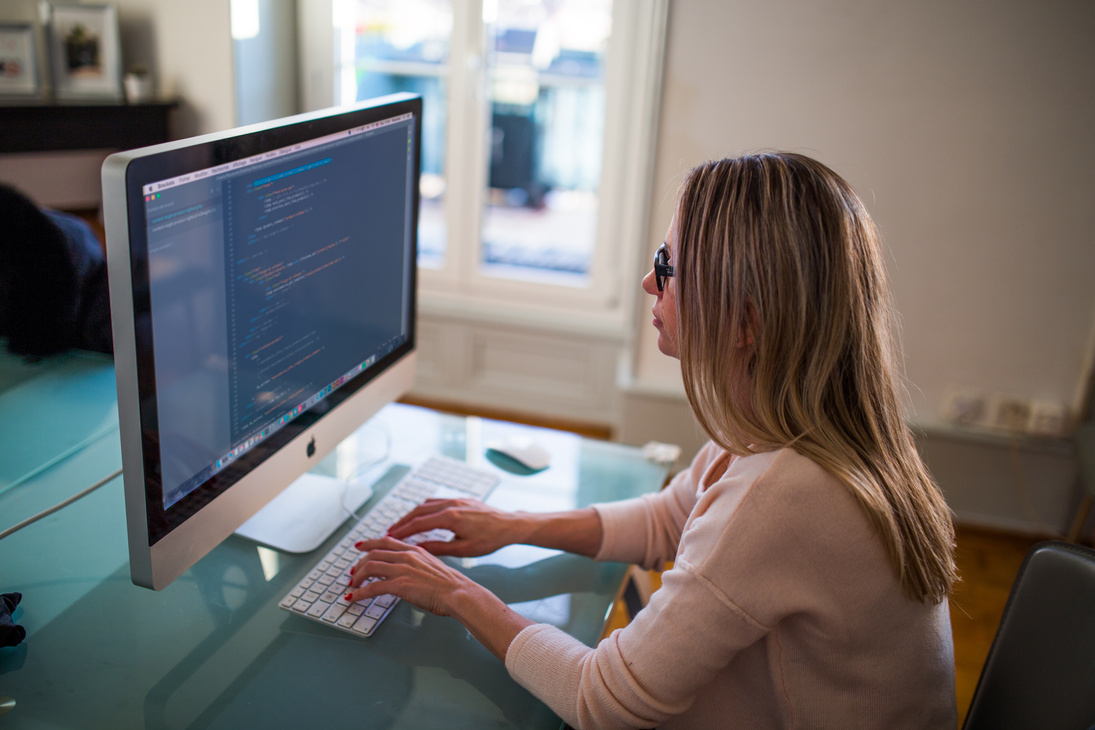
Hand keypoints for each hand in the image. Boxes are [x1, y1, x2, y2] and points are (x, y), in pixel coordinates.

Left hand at [346, 536, 476, 615]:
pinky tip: (353, 598)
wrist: (458, 593)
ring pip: (370, 567)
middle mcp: (407, 556)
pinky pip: (372, 587)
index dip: (370, 542)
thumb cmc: (451, 585)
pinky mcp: (400, 585)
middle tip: (352, 572)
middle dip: (359, 563)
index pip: (386, 541)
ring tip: (352, 586)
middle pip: (374, 553)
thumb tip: (408, 574)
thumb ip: (417, 566)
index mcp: (415, 550)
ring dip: (357, 577)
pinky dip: (359, 593)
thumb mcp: (433, 566)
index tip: (360, 546)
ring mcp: (402, 569)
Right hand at [385, 498, 519, 557]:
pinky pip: (437, 500)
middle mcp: (451, 504)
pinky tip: (421, 515)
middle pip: (419, 511)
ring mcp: (456, 500)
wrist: (510, 525)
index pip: (419, 523)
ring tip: (401, 525)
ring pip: (427, 504)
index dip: (402, 530)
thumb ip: (438, 548)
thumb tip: (418, 549)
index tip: (389, 537)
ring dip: (412, 514)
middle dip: (402, 521)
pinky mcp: (461, 499)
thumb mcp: (463, 550)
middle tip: (389, 532)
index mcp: (451, 517)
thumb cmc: (490, 540)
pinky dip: (425, 508)